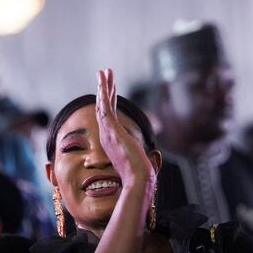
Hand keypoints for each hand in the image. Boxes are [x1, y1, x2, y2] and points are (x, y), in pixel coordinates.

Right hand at [96, 68, 155, 189]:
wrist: (138, 181)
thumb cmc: (139, 175)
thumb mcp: (137, 161)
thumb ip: (137, 157)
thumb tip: (149, 162)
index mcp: (112, 139)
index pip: (109, 116)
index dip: (108, 101)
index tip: (109, 89)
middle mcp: (107, 134)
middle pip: (104, 106)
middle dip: (104, 89)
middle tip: (104, 73)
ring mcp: (108, 131)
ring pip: (103, 103)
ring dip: (103, 86)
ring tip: (104, 71)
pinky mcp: (111, 129)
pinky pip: (105, 106)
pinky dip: (103, 92)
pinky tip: (103, 80)